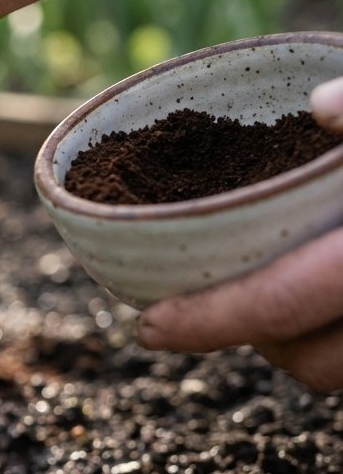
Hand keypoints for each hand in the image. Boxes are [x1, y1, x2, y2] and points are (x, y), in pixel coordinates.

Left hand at [137, 76, 342, 391]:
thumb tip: (323, 109)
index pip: (281, 305)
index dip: (207, 322)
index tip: (149, 328)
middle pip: (315, 365)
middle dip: (255, 346)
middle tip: (205, 315)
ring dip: (299, 352)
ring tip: (261, 309)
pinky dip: (335, 347)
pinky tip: (314, 314)